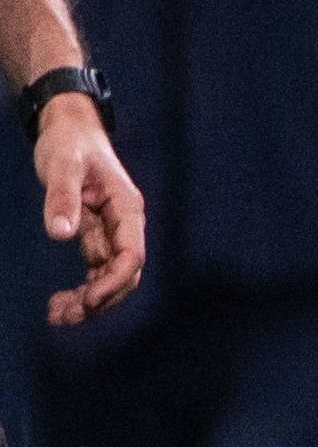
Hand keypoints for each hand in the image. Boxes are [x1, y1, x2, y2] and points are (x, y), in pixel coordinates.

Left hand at [35, 97, 138, 324]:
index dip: (113, 283)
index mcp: (127, 208)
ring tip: (56, 315)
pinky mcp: (96, 234)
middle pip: (124, 274)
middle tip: (63, 316)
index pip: (131, 256)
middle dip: (99, 300)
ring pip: (109, 277)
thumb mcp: (62, 165)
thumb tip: (60, 234)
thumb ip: (61, 198)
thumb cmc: (69, 143)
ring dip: (89, 301)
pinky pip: (95, 270)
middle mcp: (125, 225)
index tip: (86, 300)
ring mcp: (112, 232)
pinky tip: (59, 302)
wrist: (68, 129)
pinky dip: (81, 289)